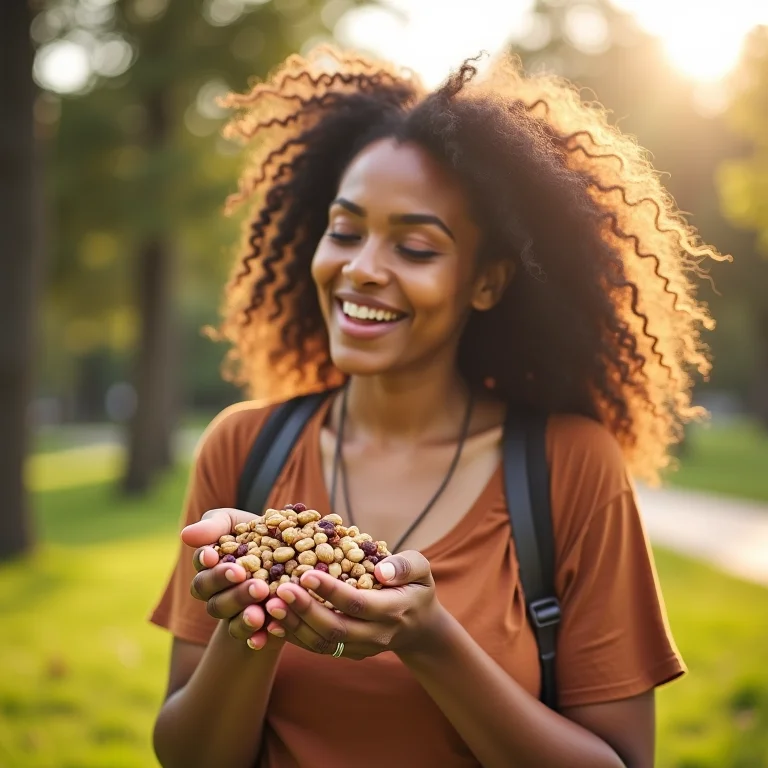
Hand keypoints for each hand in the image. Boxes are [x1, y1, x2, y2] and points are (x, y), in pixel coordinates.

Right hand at [182, 508, 275, 649]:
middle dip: (232, 592)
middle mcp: (220, 594)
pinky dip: (257, 638)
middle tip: (252, 583)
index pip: (203, 570)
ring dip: (243, 617)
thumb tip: (185, 535)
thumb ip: (213, 526)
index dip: (207, 565)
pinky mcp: (260, 627)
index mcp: (211, 568)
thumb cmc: (258, 529)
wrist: (295, 550)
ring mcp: (238, 613)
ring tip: (259, 613)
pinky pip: (253, 639)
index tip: (213, 556)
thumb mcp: (237, 521)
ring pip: (232, 621)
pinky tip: (267, 634)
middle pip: (215, 600)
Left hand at [262, 551, 444, 659]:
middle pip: (335, 628)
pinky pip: (319, 648)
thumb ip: (405, 566)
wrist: (419, 627)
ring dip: (295, 626)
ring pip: (324, 643)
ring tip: (271, 605)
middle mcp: (376, 634)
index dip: (330, 592)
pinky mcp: (348, 653)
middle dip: (305, 610)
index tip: (306, 574)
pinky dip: (295, 637)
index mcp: (393, 611)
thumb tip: (382, 570)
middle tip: (280, 590)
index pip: (357, 604)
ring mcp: (361, 648)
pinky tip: (274, 622)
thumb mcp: (422, 569)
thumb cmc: (416, 588)